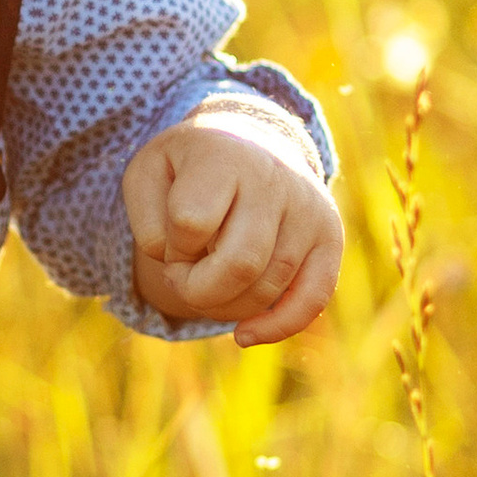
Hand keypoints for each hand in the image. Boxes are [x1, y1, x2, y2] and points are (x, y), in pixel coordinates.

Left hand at [122, 110, 341, 346]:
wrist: (246, 141)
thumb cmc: (188, 169)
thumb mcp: (146, 176)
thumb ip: (147, 224)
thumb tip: (184, 268)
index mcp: (224, 156)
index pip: (191, 223)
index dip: (171, 248)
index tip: (170, 240)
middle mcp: (275, 178)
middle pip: (239, 264)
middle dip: (198, 290)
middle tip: (184, 278)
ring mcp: (309, 208)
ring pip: (268, 288)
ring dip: (225, 306)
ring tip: (209, 284)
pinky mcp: (330, 236)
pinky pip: (313, 298)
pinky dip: (277, 327)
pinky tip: (244, 335)